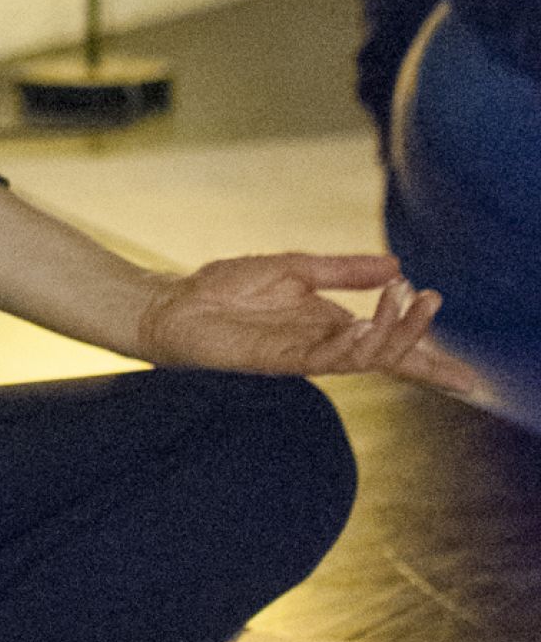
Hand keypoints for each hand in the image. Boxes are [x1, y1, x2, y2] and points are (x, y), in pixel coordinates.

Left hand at [135, 252, 484, 398]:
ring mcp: (304, 355)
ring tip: (410, 300)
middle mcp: (324, 344)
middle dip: (421, 346)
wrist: (174, 304)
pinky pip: (328, 357)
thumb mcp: (295, 268)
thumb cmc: (225, 289)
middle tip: (439, 315)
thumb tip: (396, 265)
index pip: (389, 344)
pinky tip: (369, 323)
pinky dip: (355, 342)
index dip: (427, 355)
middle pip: (388, 355)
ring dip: (393, 331)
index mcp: (330, 325)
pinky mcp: (279, 360)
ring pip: (366, 356)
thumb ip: (344, 269)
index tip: (468, 377)